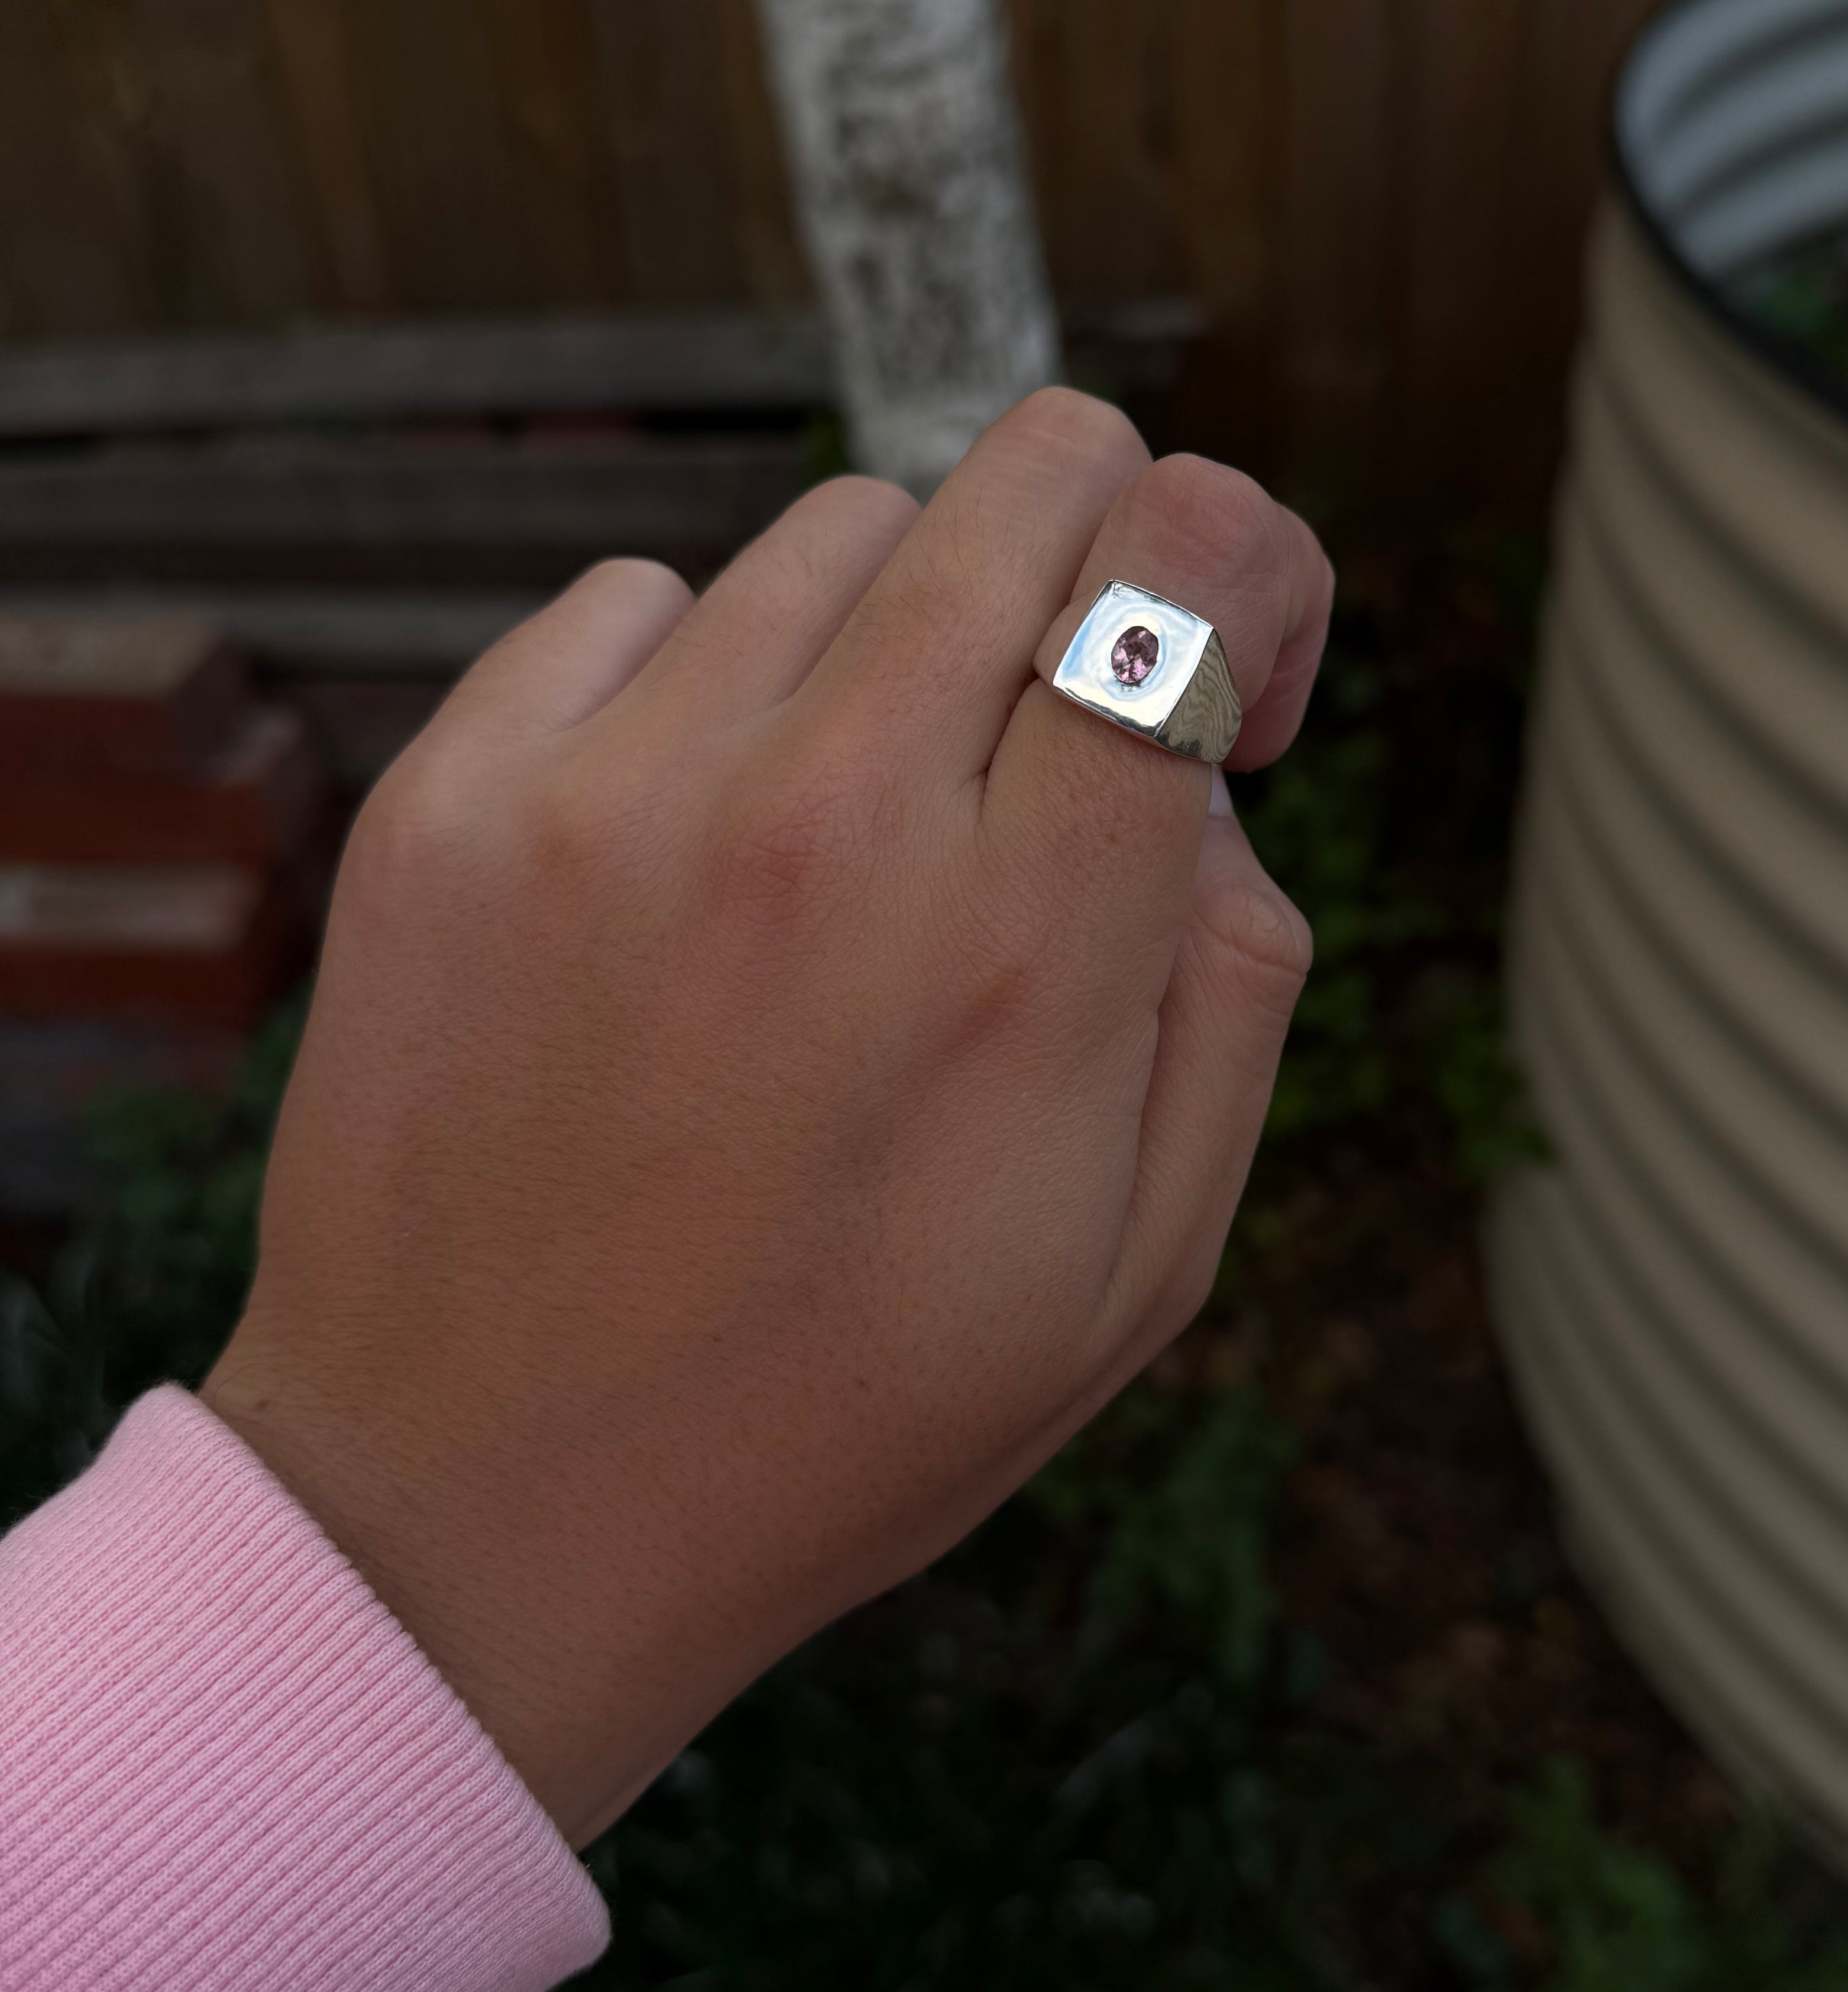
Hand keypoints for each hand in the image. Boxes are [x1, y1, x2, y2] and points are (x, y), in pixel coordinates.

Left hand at [203, 397, 1330, 1842]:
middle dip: (1101, 560)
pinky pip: (635, 597)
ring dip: (899, 638)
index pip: (1188, 553)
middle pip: (1033, 471)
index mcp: (1026, 951)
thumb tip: (1201, 773)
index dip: (1254, 574)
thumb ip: (1230, 984)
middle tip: (1065, 724)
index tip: (1229, 695)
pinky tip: (692, 848)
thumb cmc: (840, 1411)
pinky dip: (701, 681)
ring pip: (843, 528)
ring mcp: (614, 795)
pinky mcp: (449, 800)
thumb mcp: (1139, 1271)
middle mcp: (824, 823)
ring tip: (854, 830)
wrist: (476, 1520)